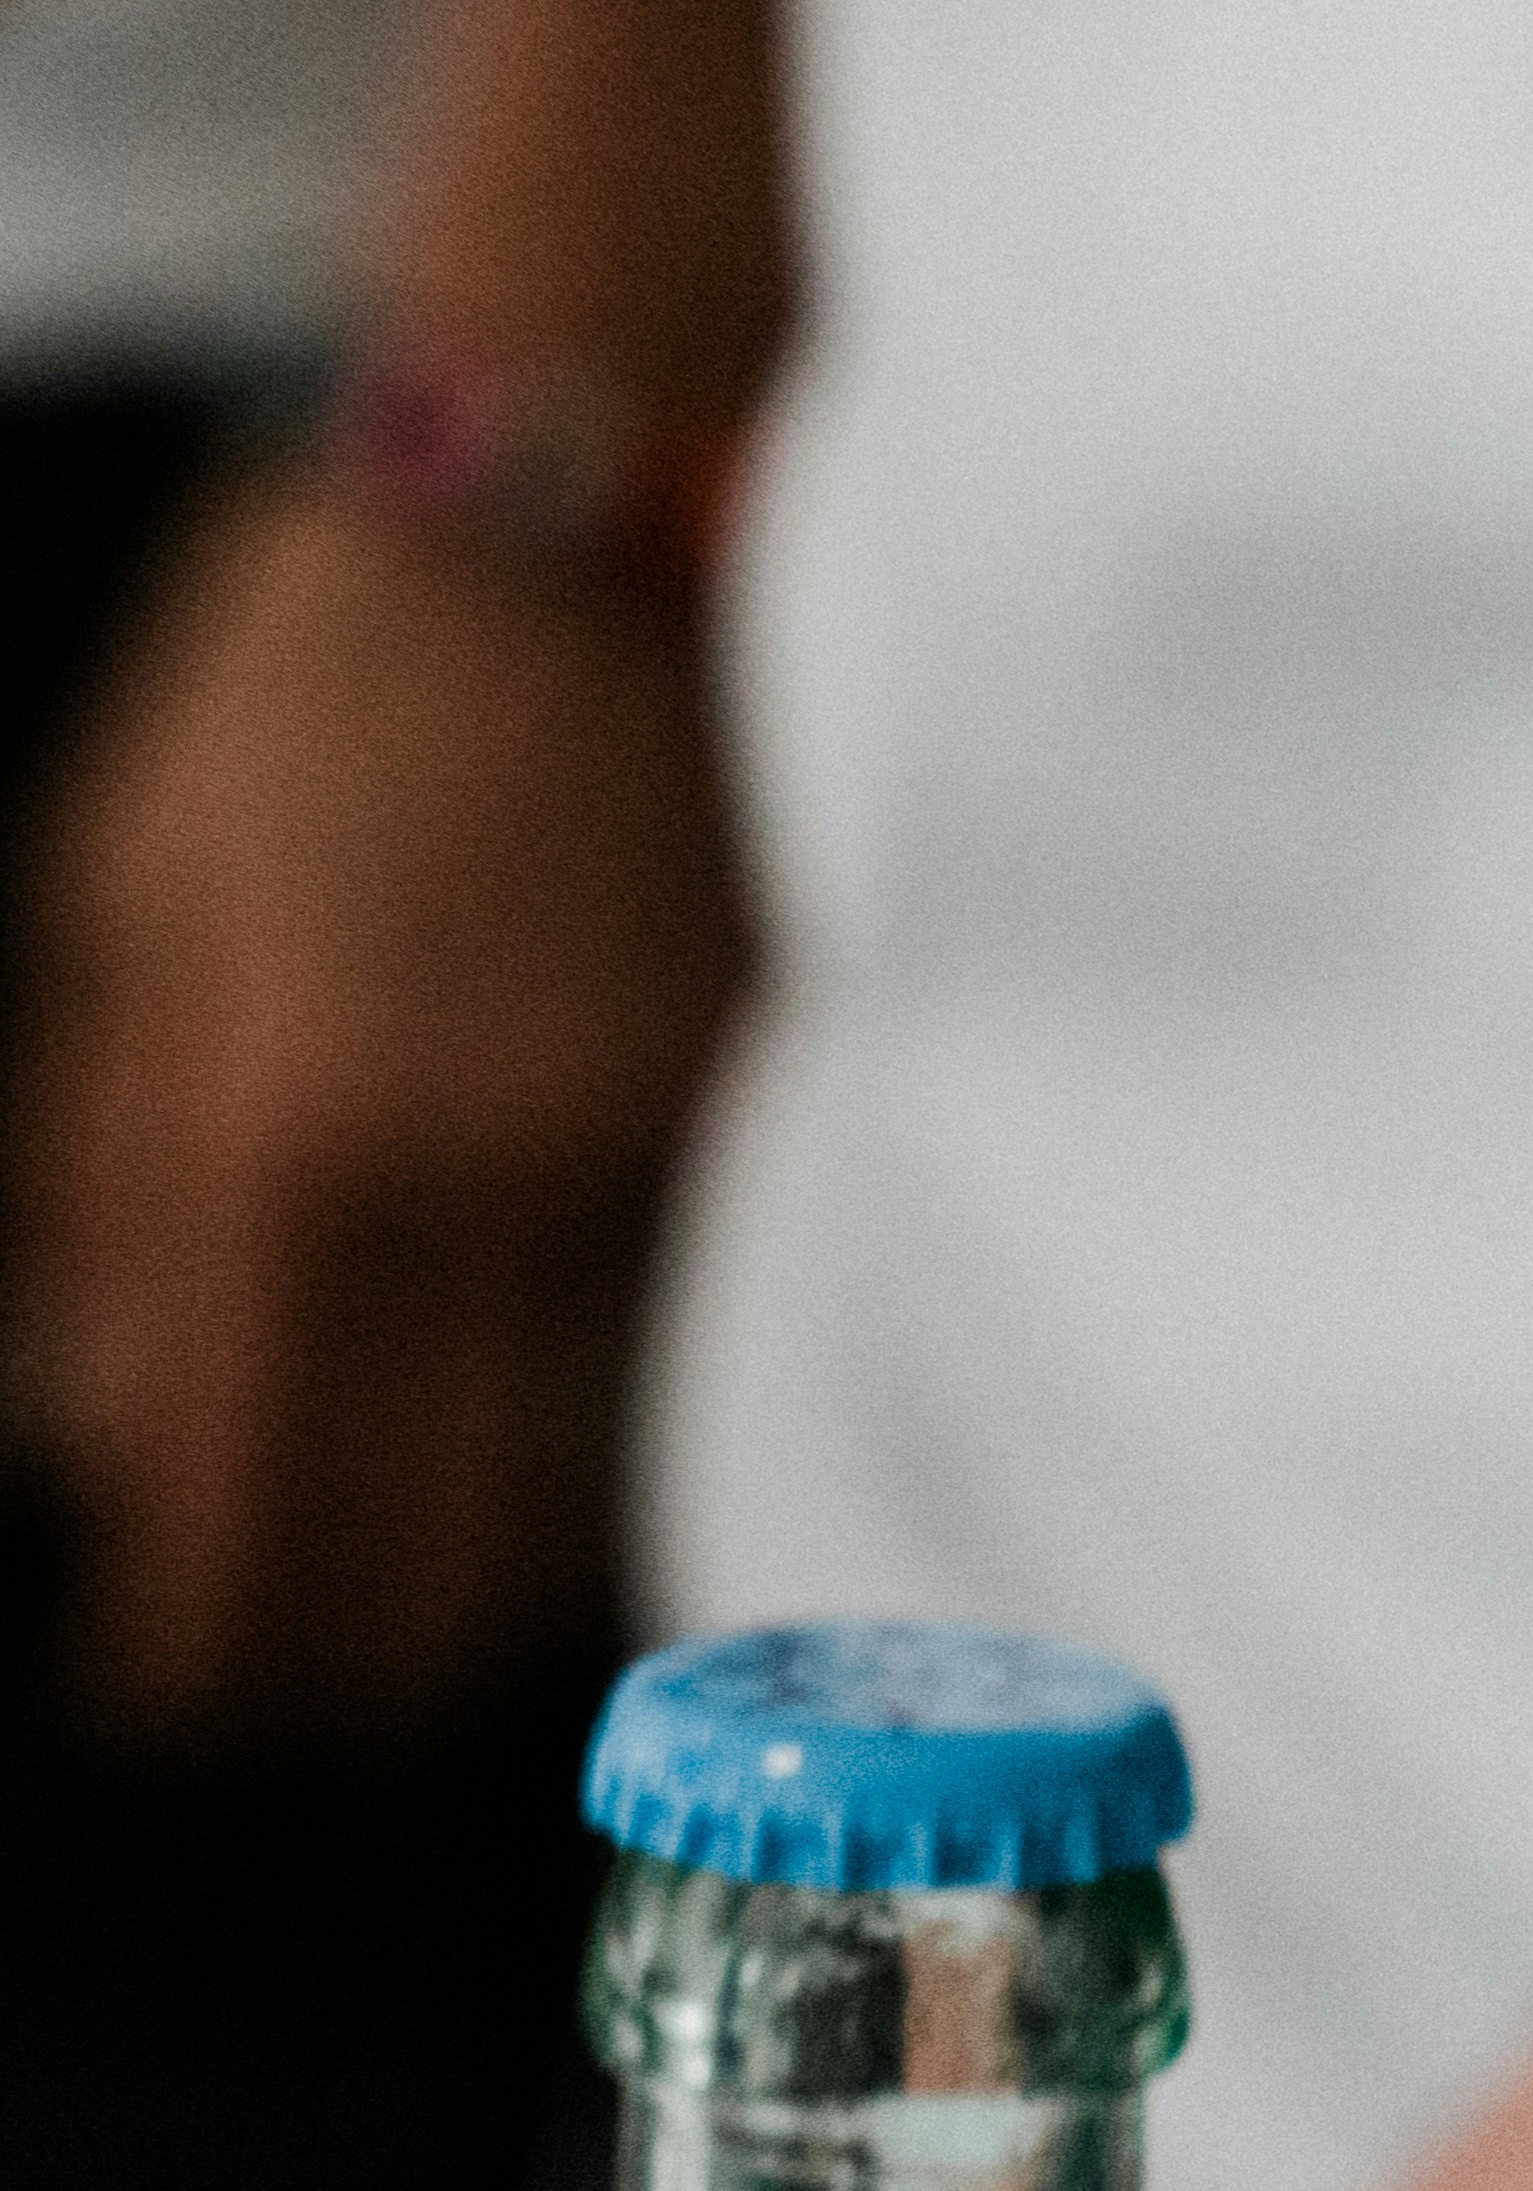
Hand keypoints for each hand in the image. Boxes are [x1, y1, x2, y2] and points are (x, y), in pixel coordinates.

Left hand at [9, 480, 746, 1731]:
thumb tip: (92, 1431)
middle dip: (350, 1658)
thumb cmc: (337, 683)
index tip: (177, 1687)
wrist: (616, 503)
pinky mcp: (783, 1155)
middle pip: (433, 1572)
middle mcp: (485, 1205)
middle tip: (294, 1680)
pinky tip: (567, 1455)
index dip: (200, 1650)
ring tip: (423, 1586)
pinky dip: (618, 1457)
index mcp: (284, 1148)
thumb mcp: (124, 910)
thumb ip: (95, 1191)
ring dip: (494, 1581)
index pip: (236, 1521)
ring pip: (588, 1507)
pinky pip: (696, 1389)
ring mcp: (662, 1188)